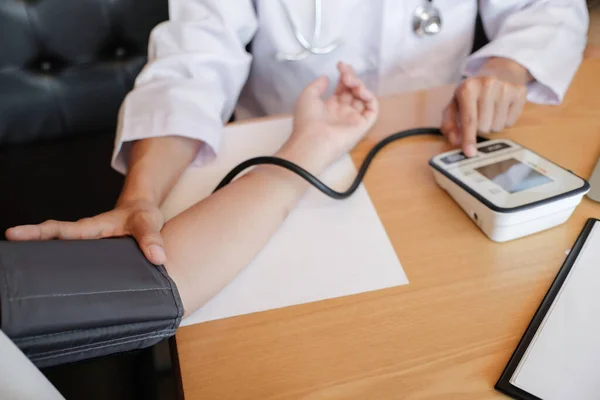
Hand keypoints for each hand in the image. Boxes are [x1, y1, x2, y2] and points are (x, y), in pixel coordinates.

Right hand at [5, 199, 166, 264]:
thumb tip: (157, 257)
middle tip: (6, 258)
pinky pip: (70, 260)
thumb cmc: (141, 214)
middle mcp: (84, 237)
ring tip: (19, 278)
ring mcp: (86, 246)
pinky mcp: (91, 255)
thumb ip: (152, 238)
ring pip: (58, 251)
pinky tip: (51, 286)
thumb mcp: (148, 222)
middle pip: (51, 242)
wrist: (143, 210)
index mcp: (92, 228)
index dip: (38, 233)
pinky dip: (58, 268)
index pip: (61, 230)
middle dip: (28, 247)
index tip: (14, 233)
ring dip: (41, 260)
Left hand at [282, 62, 377, 172]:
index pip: (342, 89)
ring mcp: (353, 119)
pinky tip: (361, 91)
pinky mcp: (363, 125)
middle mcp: (342, 112)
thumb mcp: (307, 96)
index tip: (340, 65)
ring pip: (363, 98)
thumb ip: (317, 85)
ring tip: (351, 82)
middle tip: (345, 72)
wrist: (313, 140)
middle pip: (353, 91)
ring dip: (359, 86)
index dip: (344, 76)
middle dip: (351, 77)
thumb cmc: (307, 120)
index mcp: (330, 107)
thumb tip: (327, 78)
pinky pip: (372, 110)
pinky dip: (370, 98)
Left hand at [441, 58, 529, 156]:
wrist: (497, 72)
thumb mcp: (454, 105)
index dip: (468, 138)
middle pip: (484, 126)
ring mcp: (506, 87)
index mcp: (467, 88)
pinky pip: (511, 122)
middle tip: (479, 115)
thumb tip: (455, 141)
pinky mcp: (520, 91)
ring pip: (498, 126)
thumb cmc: (471, 94)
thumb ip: (449, 124)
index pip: (469, 120)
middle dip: (479, 128)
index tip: (470, 153)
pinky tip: (501, 108)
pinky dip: (504, 120)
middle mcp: (487, 85)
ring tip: (489, 111)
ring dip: (492, 125)